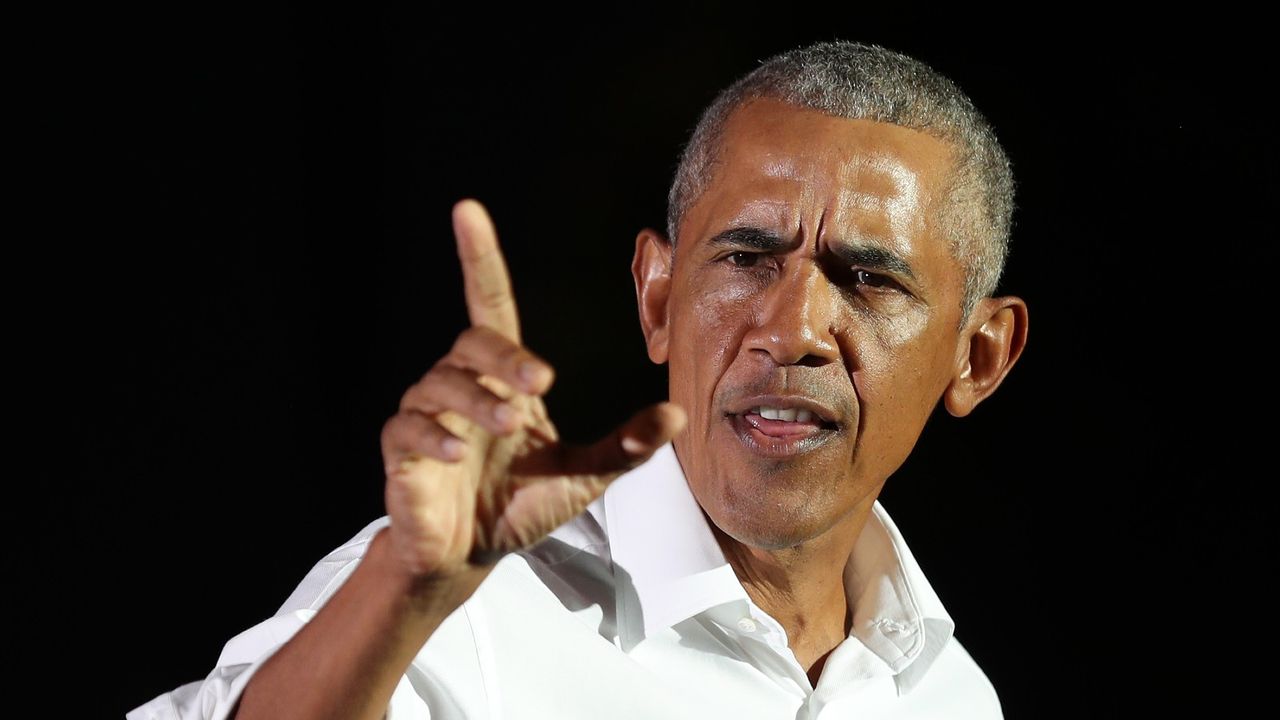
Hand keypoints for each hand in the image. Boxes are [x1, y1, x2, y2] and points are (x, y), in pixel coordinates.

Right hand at [379, 199, 685, 584]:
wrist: (472, 555)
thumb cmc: (521, 506)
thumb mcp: (583, 475)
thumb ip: (626, 446)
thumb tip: (677, 414)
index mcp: (502, 379)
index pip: (487, 302)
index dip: (478, 257)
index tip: (467, 211)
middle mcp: (463, 385)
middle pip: (473, 343)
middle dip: (505, 360)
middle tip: (538, 385)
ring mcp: (428, 416)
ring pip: (440, 381)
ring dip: (476, 400)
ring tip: (506, 427)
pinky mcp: (402, 452)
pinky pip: (408, 427)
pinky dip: (434, 436)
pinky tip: (458, 452)